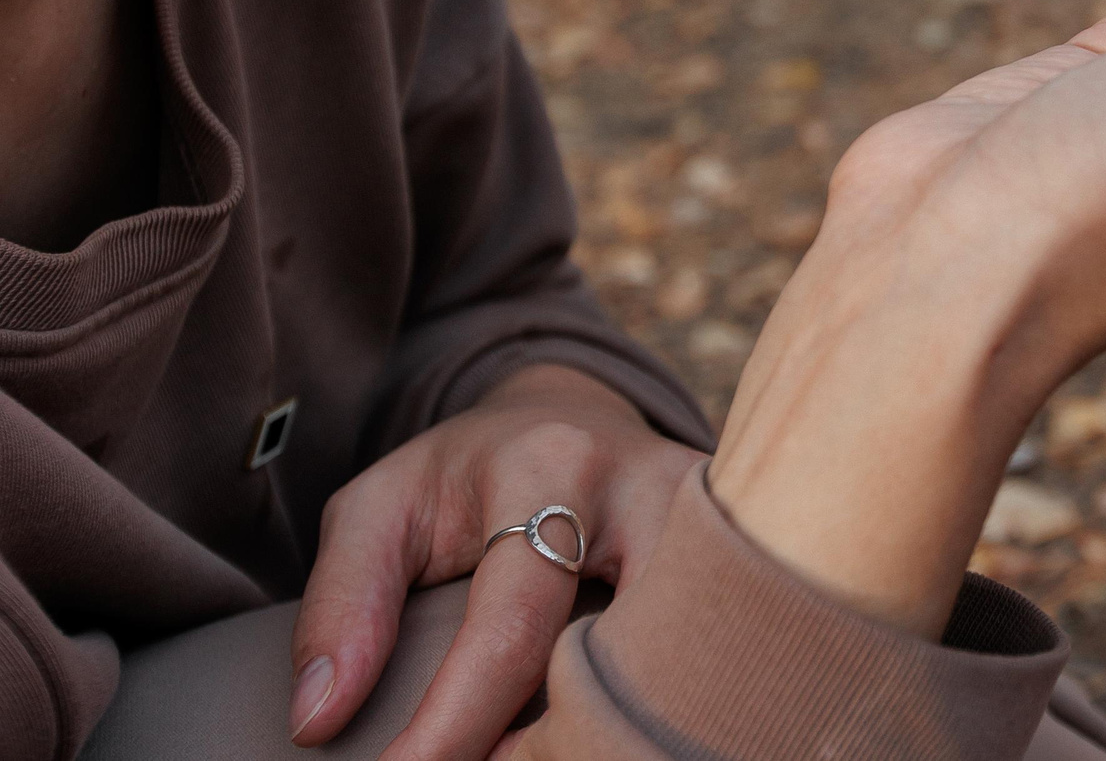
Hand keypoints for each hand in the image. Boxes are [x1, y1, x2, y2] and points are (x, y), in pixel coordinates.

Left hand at [289, 365, 702, 759]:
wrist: (575, 413)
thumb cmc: (466, 473)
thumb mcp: (379, 509)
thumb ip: (342, 603)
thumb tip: (319, 722)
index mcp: (553, 469)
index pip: (511, 629)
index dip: (452, 729)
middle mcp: (654, 490)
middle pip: (627, 656)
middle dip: (559, 744)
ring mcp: (721, 525)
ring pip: (694, 662)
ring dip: (624, 731)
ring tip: (554, 753)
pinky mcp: (750, 559)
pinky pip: (725, 655)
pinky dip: (668, 710)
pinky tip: (616, 737)